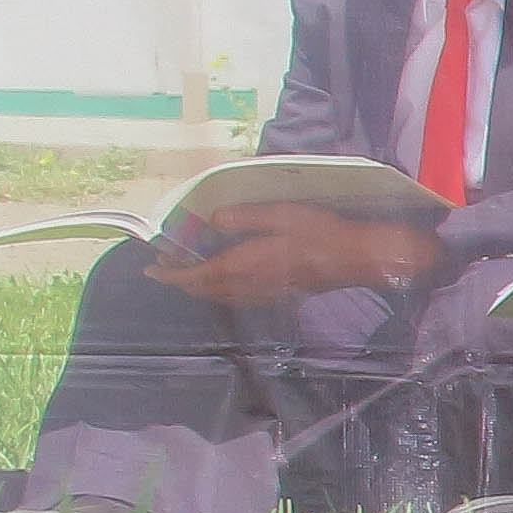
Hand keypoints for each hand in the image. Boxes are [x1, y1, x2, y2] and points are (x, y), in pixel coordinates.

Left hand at [154, 202, 436, 306]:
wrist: (361, 258)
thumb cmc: (324, 232)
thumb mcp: (283, 214)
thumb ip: (245, 218)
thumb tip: (214, 219)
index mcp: (248, 264)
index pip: (199, 274)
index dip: (172, 273)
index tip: (152, 268)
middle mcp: (253, 284)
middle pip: (207, 289)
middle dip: (182, 281)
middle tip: (165, 268)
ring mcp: (268, 292)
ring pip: (222, 297)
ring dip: (201, 288)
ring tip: (187, 276)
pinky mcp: (281, 294)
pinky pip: (241, 299)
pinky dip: (222, 292)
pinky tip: (225, 284)